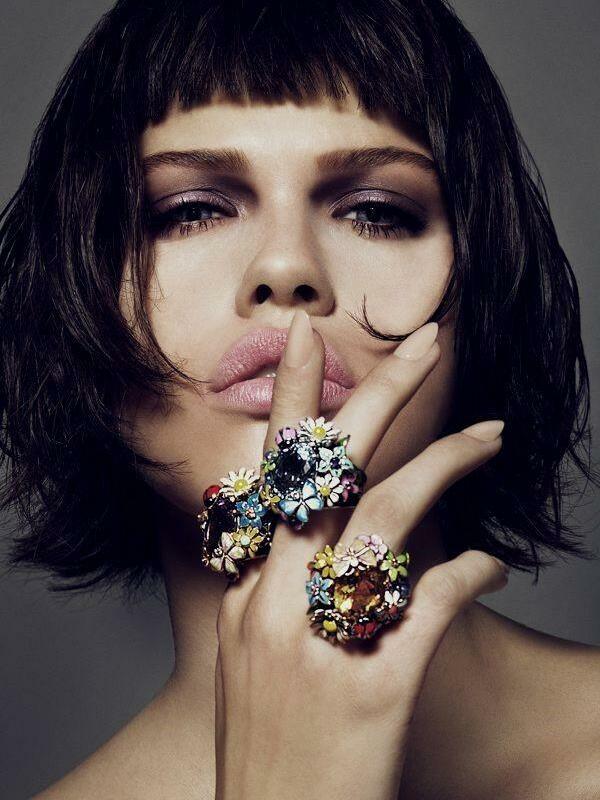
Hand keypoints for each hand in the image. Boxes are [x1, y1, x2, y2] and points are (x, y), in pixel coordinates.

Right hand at [213, 310, 506, 799]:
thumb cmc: (269, 751)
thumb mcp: (248, 662)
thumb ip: (272, 593)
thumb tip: (320, 539)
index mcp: (243, 595)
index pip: (270, 473)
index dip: (293, 400)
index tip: (307, 337)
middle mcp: (272, 604)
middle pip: (332, 471)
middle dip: (380, 393)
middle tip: (424, 342)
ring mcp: (318, 643)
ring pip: (390, 517)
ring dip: (448, 464)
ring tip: (492, 434)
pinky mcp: (373, 687)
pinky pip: (431, 601)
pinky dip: (471, 570)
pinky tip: (494, 564)